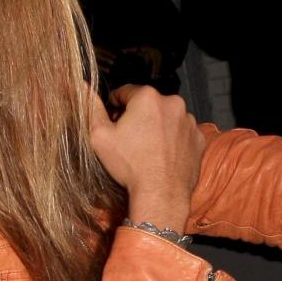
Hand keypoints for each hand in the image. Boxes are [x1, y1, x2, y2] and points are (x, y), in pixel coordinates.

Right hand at [88, 85, 203, 231]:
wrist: (160, 194)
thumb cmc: (129, 166)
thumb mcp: (100, 136)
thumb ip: (92, 107)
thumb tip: (83, 86)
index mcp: (148, 97)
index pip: (125, 92)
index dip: (115, 107)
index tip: (113, 122)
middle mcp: (173, 103)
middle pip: (148, 104)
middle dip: (138, 116)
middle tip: (130, 139)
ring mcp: (189, 121)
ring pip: (167, 117)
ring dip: (157, 127)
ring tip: (147, 149)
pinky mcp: (198, 138)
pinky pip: (182, 133)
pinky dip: (173, 139)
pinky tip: (163, 155)